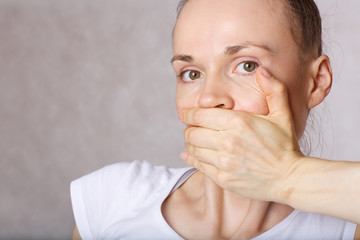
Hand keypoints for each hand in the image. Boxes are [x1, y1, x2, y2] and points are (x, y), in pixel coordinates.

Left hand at [179, 67, 304, 201]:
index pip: (199, 115)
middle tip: (191, 128)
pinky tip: (189, 155)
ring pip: (193, 149)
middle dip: (188, 129)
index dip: (188, 114)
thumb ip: (273, 89)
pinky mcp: (223, 178)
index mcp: (238, 122)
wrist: (290, 178)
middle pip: (192, 133)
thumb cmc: (285, 145)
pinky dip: (191, 158)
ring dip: (189, 144)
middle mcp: (228, 141)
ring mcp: (224, 161)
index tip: (185, 114)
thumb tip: (262, 70)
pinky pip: (198, 166)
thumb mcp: (282, 113)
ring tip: (194, 141)